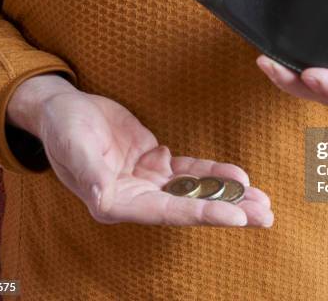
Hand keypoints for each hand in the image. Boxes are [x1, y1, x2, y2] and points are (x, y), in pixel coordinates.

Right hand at [6, 74, 272, 226]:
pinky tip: (240, 177)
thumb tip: (102, 196)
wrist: (64, 109)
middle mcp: (136, 197)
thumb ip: (89, 171)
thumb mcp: (71, 145)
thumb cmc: (63, 128)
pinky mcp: (157, 164)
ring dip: (229, 196)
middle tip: (265, 216)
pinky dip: (215, 173)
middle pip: (189, 208)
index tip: (237, 217)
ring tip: (262, 201)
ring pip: (195, 192)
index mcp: (115, 202)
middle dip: (228, 211)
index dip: (202, 214)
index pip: (167, 212)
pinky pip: (192, 171)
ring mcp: (149, 182)